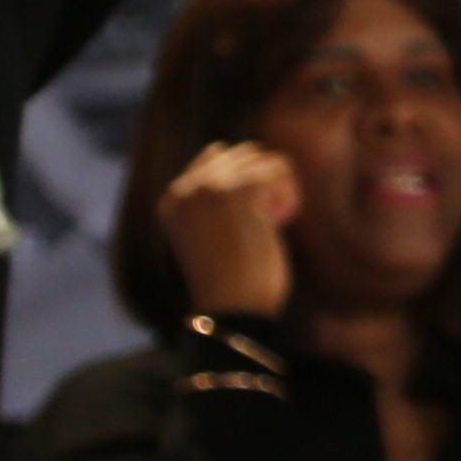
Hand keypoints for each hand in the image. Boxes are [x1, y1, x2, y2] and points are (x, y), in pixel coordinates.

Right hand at [158, 140, 301, 324]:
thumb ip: (217, 196)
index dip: (246, 181)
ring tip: (272, 223)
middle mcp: (185, 190)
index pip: (215, 155)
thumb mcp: (213, 231)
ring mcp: (208, 187)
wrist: (232, 308)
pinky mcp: (237, 189)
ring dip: (279, 188)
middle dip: (265, 182)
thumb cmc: (231, 278)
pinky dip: (289, 195)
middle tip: (265, 221)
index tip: (248, 218)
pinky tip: (280, 222)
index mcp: (171, 201)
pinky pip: (278, 168)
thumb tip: (238, 152)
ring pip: (263, 159)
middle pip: (243, 154)